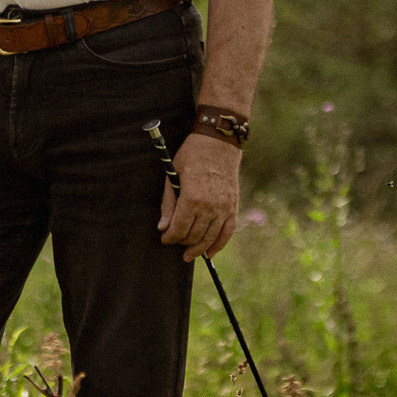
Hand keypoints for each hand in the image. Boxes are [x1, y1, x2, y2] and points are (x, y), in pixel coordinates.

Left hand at [157, 131, 240, 260]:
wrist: (219, 142)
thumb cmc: (192, 155)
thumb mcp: (173, 175)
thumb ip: (168, 203)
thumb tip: (163, 227)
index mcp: (192, 198)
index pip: (179, 229)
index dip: (169, 237)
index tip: (164, 238)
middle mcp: (210, 207)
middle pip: (193, 236)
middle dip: (181, 242)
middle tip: (174, 241)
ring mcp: (224, 208)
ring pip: (209, 238)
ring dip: (198, 248)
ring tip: (188, 254)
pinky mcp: (233, 206)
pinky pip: (227, 232)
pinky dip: (218, 245)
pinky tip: (209, 253)